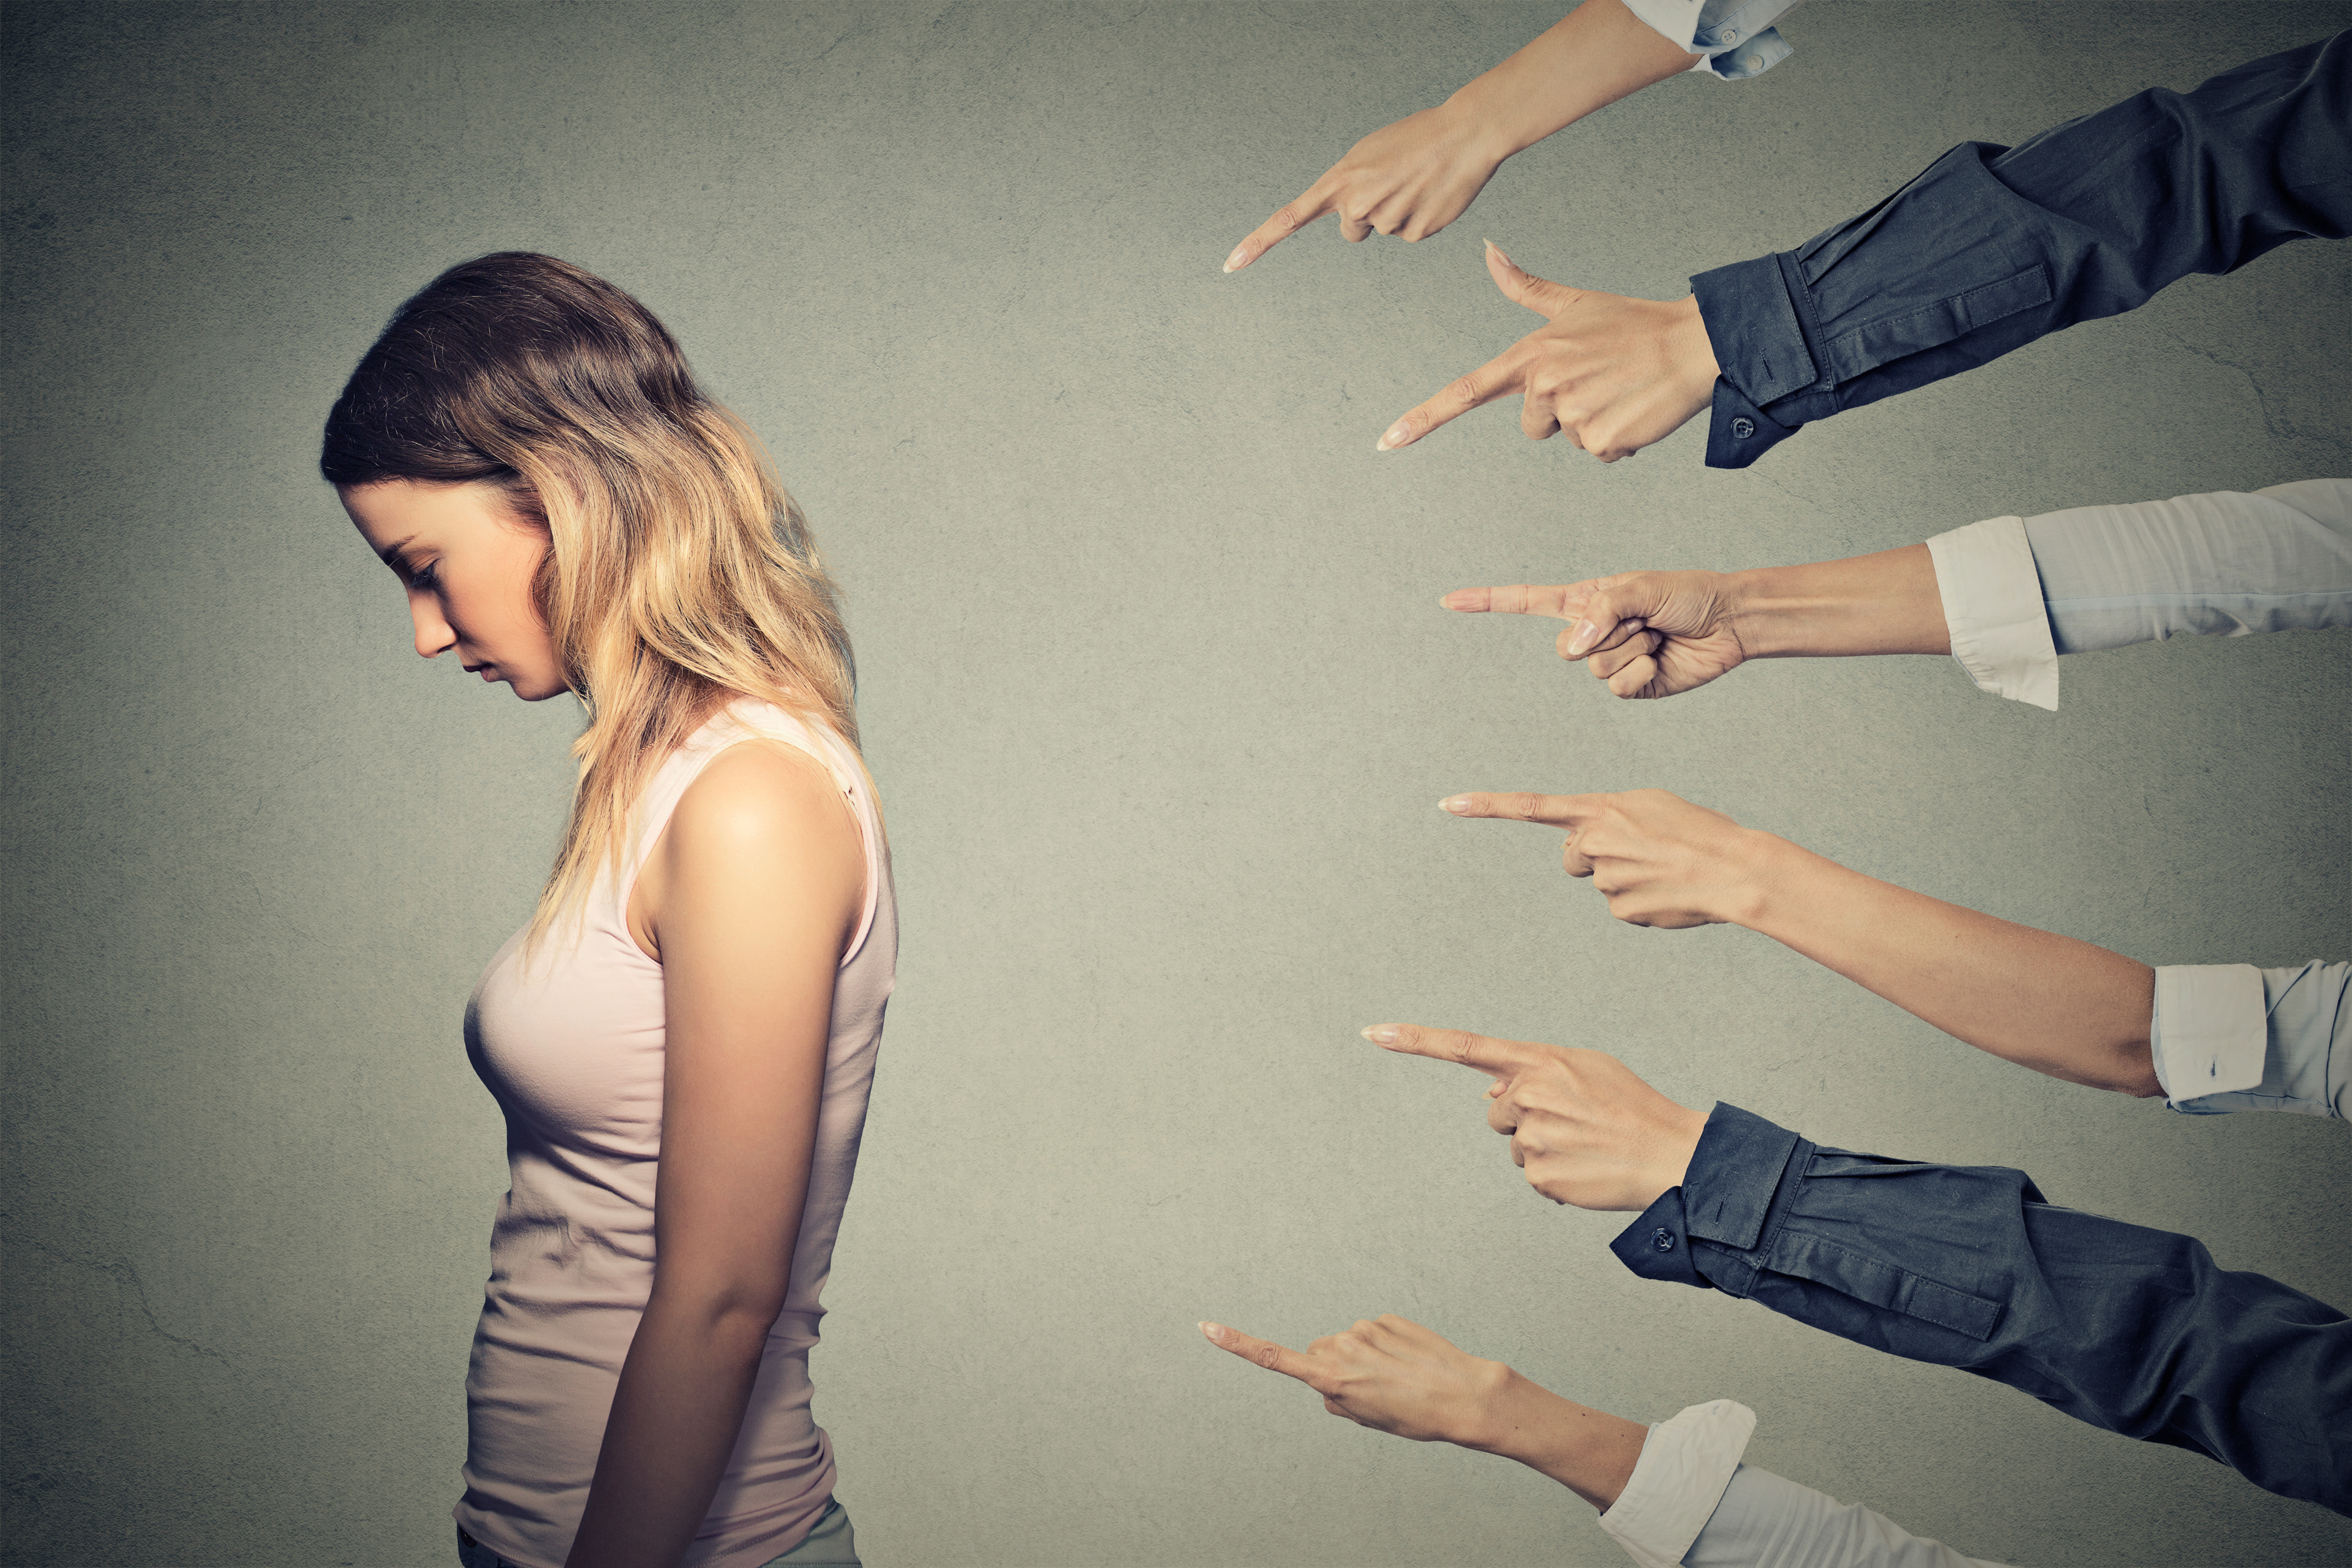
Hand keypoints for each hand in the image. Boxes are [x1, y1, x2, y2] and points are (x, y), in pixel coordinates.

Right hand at [1198, 1315, 1507, 1444]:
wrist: (1461, 1394)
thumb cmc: (1414, 1416)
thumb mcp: (1366, 1419)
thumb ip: (1336, 1398)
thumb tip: (1328, 1380)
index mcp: (1330, 1377)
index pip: (1273, 1358)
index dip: (1237, 1344)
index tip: (1206, 1327)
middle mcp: (1340, 1347)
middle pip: (1319, 1354)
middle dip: (1334, 1369)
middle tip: (1370, 1392)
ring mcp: (1364, 1329)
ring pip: (1349, 1343)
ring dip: (1364, 1359)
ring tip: (1397, 1380)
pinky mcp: (1387, 1318)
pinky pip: (1374, 1333)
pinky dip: (1385, 1347)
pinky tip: (1408, 1363)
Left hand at [1223, 102, 1505, 271]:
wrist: (1464, 134)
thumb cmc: (1414, 140)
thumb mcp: (1369, 154)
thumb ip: (1348, 187)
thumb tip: (1353, 224)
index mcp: (1339, 181)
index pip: (1288, 218)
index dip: (1257, 244)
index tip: (1230, 266)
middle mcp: (1356, 204)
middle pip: (1352, 230)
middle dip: (1368, 215)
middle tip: (1393, 183)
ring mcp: (1386, 221)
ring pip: (1383, 230)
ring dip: (1399, 212)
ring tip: (1417, 182)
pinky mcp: (1415, 234)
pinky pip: (1409, 234)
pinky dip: (1421, 218)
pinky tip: (1431, 195)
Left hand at [1364, 1024, 1704, 1209]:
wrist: (1669, 1154)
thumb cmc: (1630, 1106)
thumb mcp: (1587, 1068)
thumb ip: (1534, 1070)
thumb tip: (1489, 1091)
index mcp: (1539, 1060)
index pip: (1465, 1046)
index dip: (1415, 1040)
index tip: (1373, 1032)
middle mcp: (1528, 1094)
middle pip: (1497, 1111)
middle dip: (1524, 1118)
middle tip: (1573, 1123)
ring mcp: (1531, 1136)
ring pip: (1513, 1145)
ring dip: (1541, 1148)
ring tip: (1585, 1146)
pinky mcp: (1538, 1175)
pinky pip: (1531, 1176)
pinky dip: (1554, 1177)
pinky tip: (1585, 1169)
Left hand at [1378, 243, 1717, 460]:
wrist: (1692, 344)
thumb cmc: (1631, 324)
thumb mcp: (1574, 303)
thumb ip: (1525, 287)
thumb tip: (1489, 250)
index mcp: (1530, 355)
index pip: (1464, 391)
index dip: (1422, 419)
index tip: (1386, 443)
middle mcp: (1544, 385)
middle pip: (1532, 425)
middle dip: (1561, 412)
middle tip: (1598, 380)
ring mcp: (1573, 414)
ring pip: (1569, 439)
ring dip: (1595, 422)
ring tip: (1620, 389)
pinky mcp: (1603, 440)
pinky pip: (1600, 453)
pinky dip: (1619, 438)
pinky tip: (1635, 407)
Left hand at [1439, 788, 1773, 928]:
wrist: (1734, 868)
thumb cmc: (1698, 831)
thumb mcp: (1649, 805)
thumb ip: (1607, 816)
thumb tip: (1581, 842)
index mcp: (1599, 809)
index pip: (1531, 806)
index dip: (1487, 806)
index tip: (1447, 804)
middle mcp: (1593, 843)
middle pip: (1572, 856)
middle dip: (1594, 856)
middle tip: (1640, 851)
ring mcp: (1603, 880)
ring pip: (1599, 881)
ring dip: (1625, 878)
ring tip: (1665, 870)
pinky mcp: (1619, 911)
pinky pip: (1619, 907)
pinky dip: (1640, 902)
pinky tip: (1668, 893)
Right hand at [1442, 571, 1749, 698]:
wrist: (1728, 623)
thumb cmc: (1687, 594)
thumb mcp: (1641, 588)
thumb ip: (1602, 611)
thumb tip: (1574, 645)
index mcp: (1586, 601)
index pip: (1526, 602)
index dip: (1487, 602)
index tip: (1449, 601)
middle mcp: (1593, 632)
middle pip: (1565, 650)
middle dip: (1606, 635)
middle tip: (1642, 622)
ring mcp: (1610, 662)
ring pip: (1595, 671)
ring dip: (1632, 653)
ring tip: (1657, 638)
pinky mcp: (1631, 688)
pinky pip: (1619, 690)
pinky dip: (1642, 676)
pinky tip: (1661, 661)